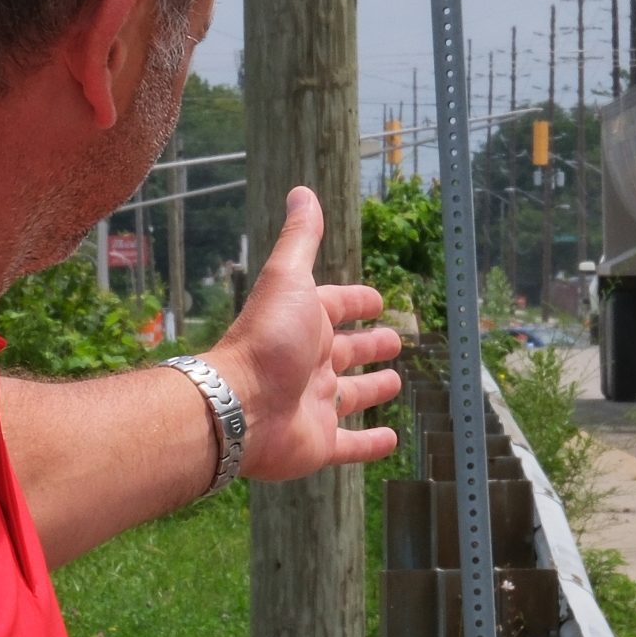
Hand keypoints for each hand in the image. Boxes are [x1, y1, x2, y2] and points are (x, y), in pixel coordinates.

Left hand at [207, 186, 403, 482]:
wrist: (240, 406)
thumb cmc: (267, 339)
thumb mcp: (288, 278)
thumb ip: (300, 239)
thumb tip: (302, 191)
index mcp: (304, 324)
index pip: (335, 308)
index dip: (355, 302)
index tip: (377, 300)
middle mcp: (309, 363)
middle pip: (345, 351)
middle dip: (369, 344)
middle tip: (396, 339)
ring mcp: (314, 405)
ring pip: (350, 396)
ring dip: (372, 389)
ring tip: (395, 382)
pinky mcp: (319, 443)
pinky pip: (351, 445)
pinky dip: (371, 445)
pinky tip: (393, 441)